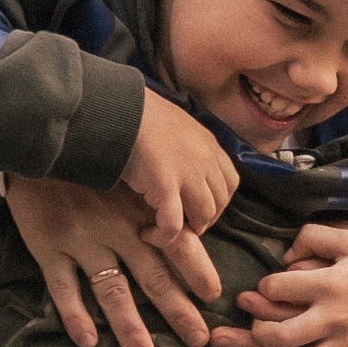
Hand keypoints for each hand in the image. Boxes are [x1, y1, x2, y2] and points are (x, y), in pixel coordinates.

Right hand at [5, 175, 221, 346]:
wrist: (36, 140)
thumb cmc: (86, 158)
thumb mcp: (127, 170)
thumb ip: (152, 197)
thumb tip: (191, 224)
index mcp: (139, 209)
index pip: (178, 245)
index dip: (198, 272)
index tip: (215, 298)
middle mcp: (116, 228)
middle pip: (154, 278)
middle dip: (178, 312)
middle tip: (198, 341)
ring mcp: (81, 240)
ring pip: (112, 292)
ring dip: (131, 329)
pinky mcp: (48, 246)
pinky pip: (63, 287)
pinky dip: (75, 315)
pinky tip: (88, 342)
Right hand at [119, 91, 240, 261]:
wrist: (117, 109)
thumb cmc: (138, 117)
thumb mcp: (176, 126)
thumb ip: (188, 147)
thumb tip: (183, 169)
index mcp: (209, 145)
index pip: (230, 183)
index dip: (217, 202)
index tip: (197, 209)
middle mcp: (204, 160)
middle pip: (219, 204)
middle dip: (202, 220)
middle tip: (179, 224)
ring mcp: (187, 174)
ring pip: (202, 217)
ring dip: (185, 230)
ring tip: (163, 229)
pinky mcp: (165, 187)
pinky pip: (173, 226)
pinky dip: (163, 237)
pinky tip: (148, 234)